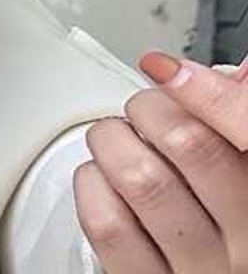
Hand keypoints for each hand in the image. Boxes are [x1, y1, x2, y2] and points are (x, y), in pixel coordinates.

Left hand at [72, 51, 247, 271]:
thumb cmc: (223, 221)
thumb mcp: (241, 170)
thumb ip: (238, 119)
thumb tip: (234, 71)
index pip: (246, 128)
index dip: (202, 90)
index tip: (164, 69)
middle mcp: (246, 243)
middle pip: (190, 143)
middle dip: (149, 109)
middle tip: (142, 114)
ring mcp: (200, 270)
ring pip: (142, 179)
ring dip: (112, 143)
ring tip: (115, 143)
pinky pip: (109, 225)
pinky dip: (91, 185)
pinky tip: (100, 182)